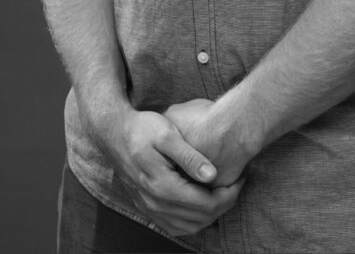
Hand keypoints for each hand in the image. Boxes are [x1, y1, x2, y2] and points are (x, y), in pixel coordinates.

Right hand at [92, 104, 243, 235]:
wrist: (114, 133)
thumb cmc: (143, 128)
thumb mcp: (168, 134)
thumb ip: (190, 156)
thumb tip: (212, 175)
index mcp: (163, 185)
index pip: (205, 204)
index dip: (228, 195)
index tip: (240, 179)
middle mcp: (155, 203)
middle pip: (200, 218)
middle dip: (224, 204)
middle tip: (237, 184)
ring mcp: (150, 208)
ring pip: (189, 227)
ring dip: (211, 215)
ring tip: (224, 193)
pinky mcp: (147, 208)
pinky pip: (175, 226)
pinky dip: (194, 221)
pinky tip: (203, 205)